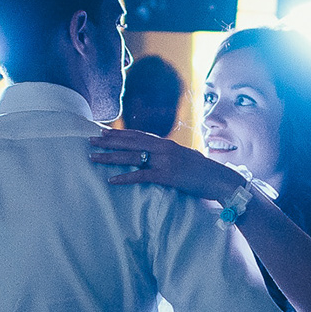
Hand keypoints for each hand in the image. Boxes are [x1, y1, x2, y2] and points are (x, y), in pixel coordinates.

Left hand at [88, 129, 242, 200]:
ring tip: (93, 157)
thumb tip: (157, 157)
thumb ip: (169, 156)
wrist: (221, 179)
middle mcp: (163, 148)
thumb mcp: (184, 159)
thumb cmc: (204, 172)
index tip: (104, 131)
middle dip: (109, 141)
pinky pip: (141, 176)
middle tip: (90, 140)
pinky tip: (111, 180)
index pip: (138, 135)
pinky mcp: (167, 176)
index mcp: (167, 144)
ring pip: (131, 156)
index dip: (120, 133)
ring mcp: (165, 161)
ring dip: (110, 157)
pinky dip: (125, 177)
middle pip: (130, 142)